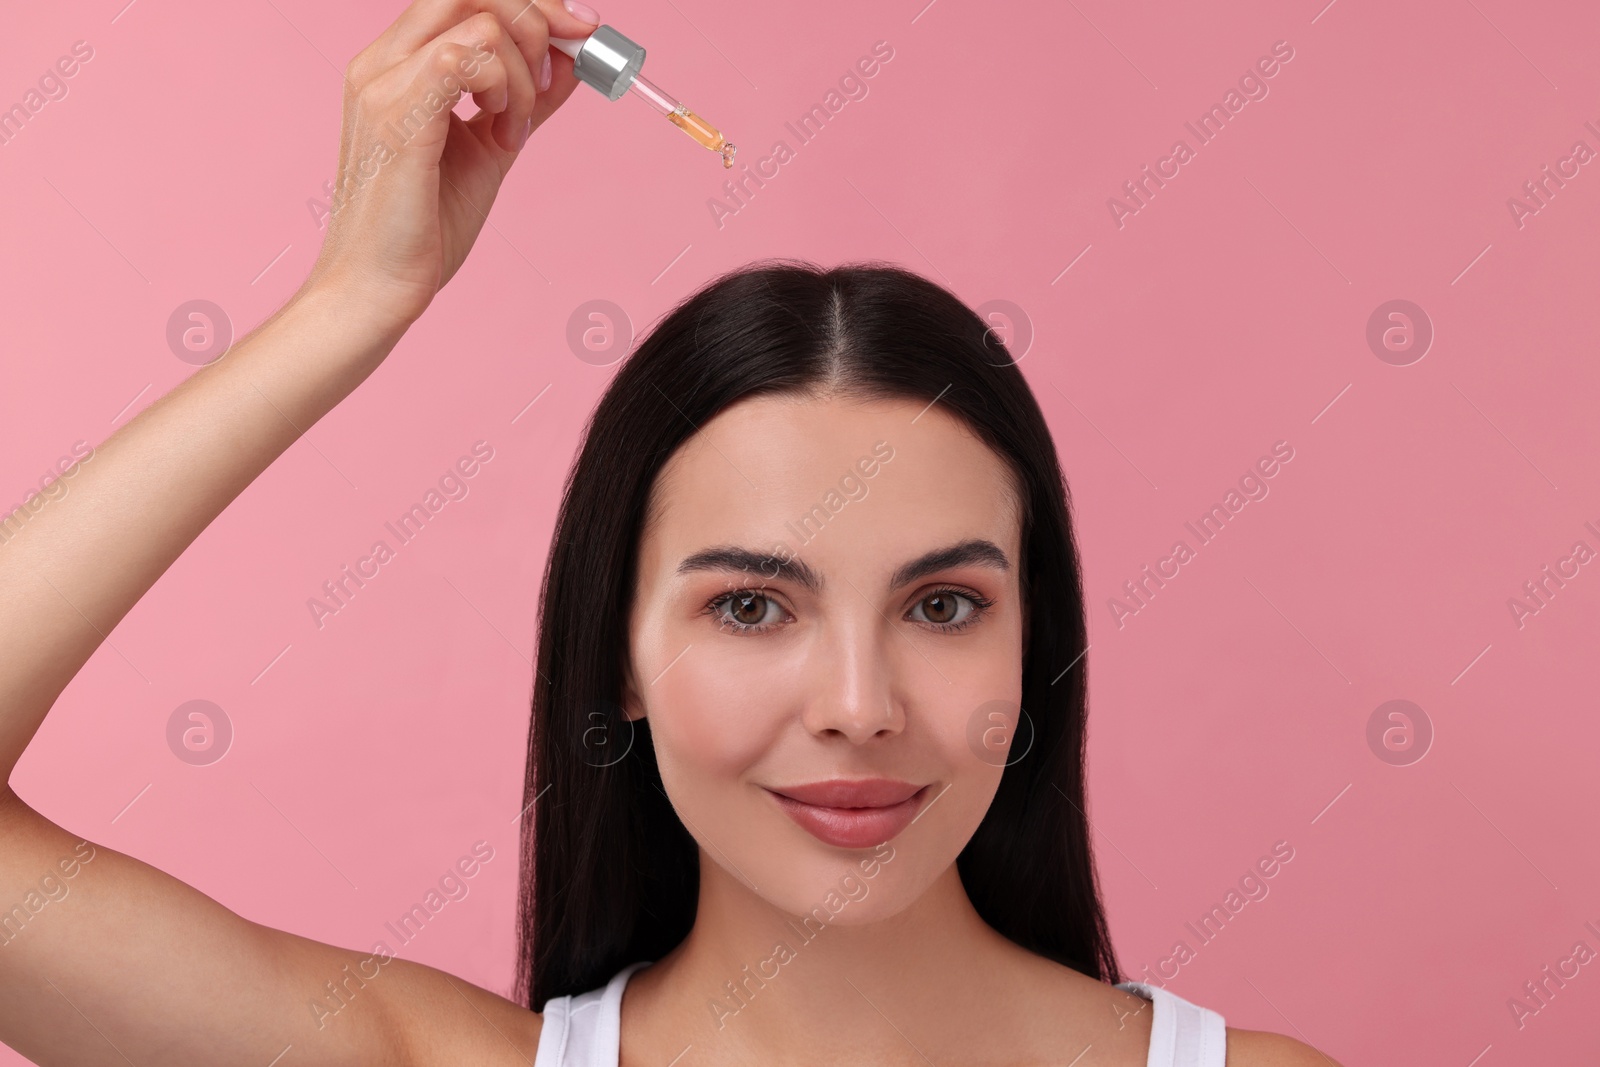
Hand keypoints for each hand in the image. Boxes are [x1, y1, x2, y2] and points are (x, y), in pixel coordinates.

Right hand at [302, 0, 600, 332]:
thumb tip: (571, 62)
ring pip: (482, 21)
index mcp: (395, 64)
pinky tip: (502, 135)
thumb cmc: (422, 228)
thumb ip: (525, 101)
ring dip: (523, 74)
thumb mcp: (490, 148)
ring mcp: (383, 83)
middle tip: (563, 71)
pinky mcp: (398, 114)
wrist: (379, 287)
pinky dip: (506, 90)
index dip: (530, 3)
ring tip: (512, 131)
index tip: (581, 32)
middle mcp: (380, 62)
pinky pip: (469, 56)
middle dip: (539, 17)